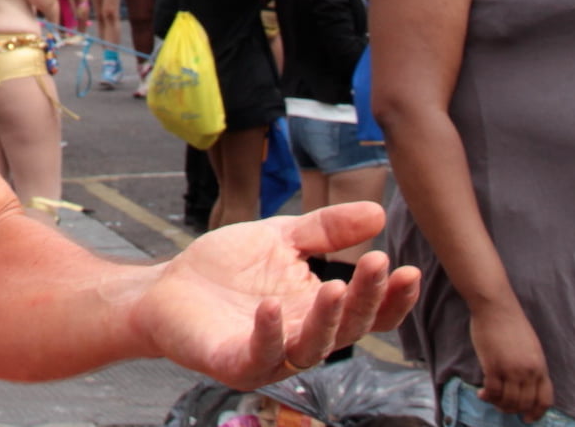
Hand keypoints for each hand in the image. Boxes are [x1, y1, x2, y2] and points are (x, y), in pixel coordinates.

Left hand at [133, 205, 420, 388]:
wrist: (166, 287)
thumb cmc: (226, 268)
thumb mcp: (281, 238)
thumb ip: (326, 230)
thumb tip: (380, 212)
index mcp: (319, 311)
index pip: (369, 313)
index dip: (391, 298)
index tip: (408, 269)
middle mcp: (303, 339)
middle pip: (348, 328)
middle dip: (367, 298)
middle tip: (379, 263)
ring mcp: (271, 356)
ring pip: (312, 347)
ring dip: (327, 320)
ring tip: (336, 285)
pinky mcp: (235, 363)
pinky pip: (259, 354)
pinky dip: (268, 332)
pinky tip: (272, 306)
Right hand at [471, 301, 551, 420]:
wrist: (496, 307)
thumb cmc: (511, 323)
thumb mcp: (531, 347)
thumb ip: (531, 366)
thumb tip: (525, 385)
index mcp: (540, 366)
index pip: (544, 399)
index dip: (537, 413)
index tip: (528, 419)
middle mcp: (528, 372)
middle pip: (524, 403)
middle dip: (514, 410)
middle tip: (503, 408)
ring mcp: (511, 370)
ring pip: (508, 401)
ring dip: (499, 404)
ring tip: (490, 399)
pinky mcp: (493, 366)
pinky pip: (492, 391)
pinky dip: (487, 397)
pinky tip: (481, 394)